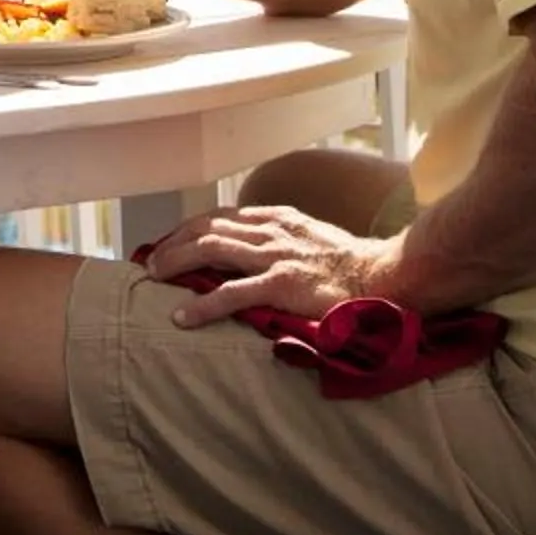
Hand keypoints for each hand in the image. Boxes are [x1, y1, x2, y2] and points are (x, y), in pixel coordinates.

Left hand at [136, 204, 399, 327]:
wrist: (383, 276)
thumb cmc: (349, 264)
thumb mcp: (309, 238)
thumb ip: (280, 239)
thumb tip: (251, 249)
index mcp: (276, 218)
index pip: (219, 217)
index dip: (188, 228)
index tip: (167, 242)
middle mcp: (270, 230)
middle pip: (206, 228)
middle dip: (173, 243)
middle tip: (151, 262)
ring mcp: (275, 256)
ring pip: (210, 249)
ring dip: (176, 262)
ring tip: (154, 278)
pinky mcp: (282, 285)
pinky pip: (233, 293)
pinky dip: (203, 305)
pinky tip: (183, 317)